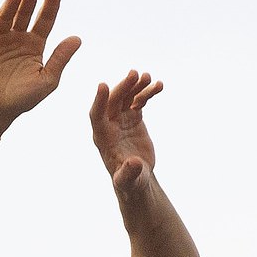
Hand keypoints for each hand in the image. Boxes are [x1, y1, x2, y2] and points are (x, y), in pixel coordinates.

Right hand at [0, 0, 80, 135]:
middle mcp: (17, 39)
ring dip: (11, 5)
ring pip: (5, 17)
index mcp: (35, 46)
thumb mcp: (46, 80)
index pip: (45, 20)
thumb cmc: (22, 99)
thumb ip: (60, 59)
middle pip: (25, 14)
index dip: (50, 4)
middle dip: (30, 0)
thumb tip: (77, 38)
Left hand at [90, 70, 162, 192]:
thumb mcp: (128, 180)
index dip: (99, 101)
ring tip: (148, 77)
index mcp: (102, 138)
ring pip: (126, 97)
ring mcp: (121, 119)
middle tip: (134, 74)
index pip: (96, 116)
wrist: (137, 177)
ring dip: (135, 86)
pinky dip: (148, 92)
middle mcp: (109, 125)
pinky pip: (139, 100)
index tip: (103, 85)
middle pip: (113, 101)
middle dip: (122, 88)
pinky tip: (159, 86)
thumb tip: (134, 163)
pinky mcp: (133, 117)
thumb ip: (128, 173)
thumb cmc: (129, 182)